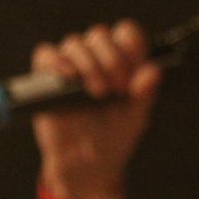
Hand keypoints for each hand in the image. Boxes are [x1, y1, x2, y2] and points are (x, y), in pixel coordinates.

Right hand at [31, 19, 158, 198]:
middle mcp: (96, 59)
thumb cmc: (115, 137)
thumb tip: (153, 70)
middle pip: (100, 35)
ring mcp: (70, 66)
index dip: (131, 42)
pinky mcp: (46, 79)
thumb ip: (145, 93)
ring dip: (90, 64)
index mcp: (122, 62)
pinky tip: (69, 77)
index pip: (126, 33)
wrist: (88, 165)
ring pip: (75, 43)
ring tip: (99, 92)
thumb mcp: (136, 116)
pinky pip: (45, 54)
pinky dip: (56, 60)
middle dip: (112, 58)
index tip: (137, 62)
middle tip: (119, 88)